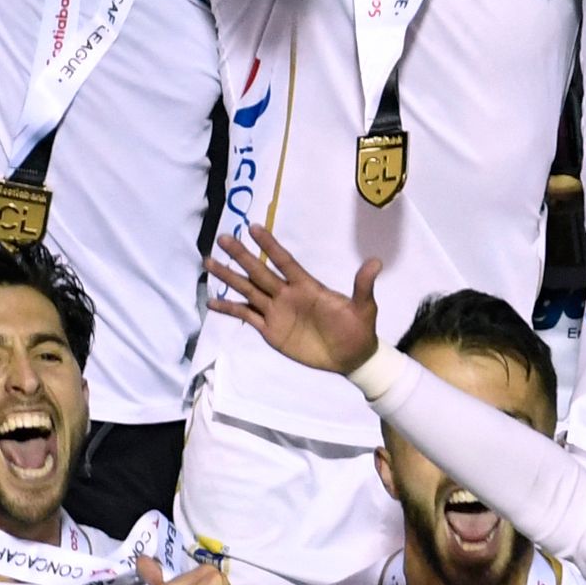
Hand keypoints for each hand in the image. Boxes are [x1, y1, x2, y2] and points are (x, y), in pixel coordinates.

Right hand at [206, 227, 381, 374]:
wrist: (351, 356)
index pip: (284, 261)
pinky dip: (229, 309)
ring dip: (229, 277)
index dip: (270, 245)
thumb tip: (376, 261)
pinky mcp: (270, 330)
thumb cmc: (358, 328)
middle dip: (241, 256)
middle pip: (259, 271)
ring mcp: (276, 311)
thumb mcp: (364, 307)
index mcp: (307, 286)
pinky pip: (246, 317)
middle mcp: (287, 295)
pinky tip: (212, 300)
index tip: (253, 227)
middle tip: (223, 238)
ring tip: (209, 262)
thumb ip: (363, 286)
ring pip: (247, 290)